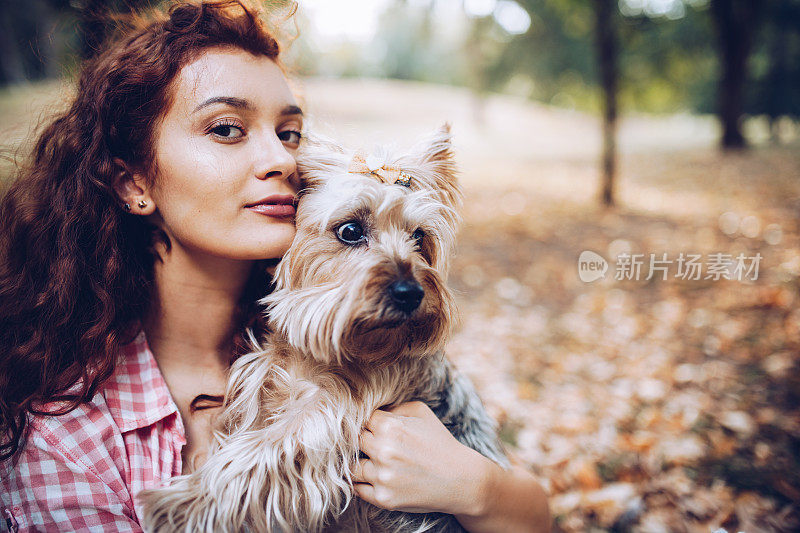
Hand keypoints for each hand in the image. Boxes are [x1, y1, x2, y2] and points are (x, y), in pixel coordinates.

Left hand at [353, 401, 488, 514]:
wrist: (461, 479)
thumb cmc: (440, 443)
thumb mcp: (421, 412)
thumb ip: (394, 407)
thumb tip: (372, 411)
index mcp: (390, 427)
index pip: (361, 420)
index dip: (368, 424)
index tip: (375, 429)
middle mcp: (383, 451)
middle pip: (353, 442)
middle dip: (363, 443)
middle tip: (374, 445)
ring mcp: (382, 477)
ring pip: (351, 467)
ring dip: (360, 464)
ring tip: (373, 463)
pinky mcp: (384, 499)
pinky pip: (358, 489)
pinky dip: (363, 483)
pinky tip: (373, 478)